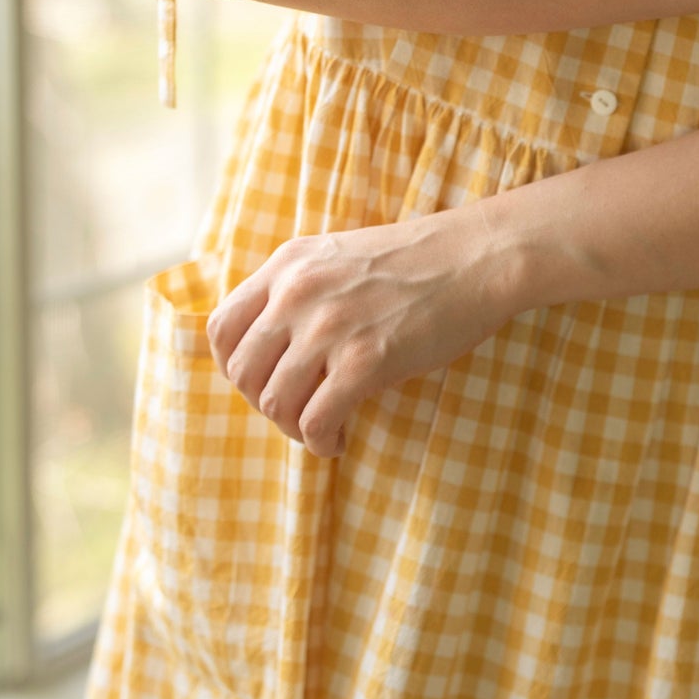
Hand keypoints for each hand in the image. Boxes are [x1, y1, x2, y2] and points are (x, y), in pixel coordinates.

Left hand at [206, 206, 523, 457]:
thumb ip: (299, 290)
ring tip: (320, 429)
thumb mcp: (339, 257)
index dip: (233, 367)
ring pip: (274, 402)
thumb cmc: (417, 264)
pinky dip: (320, 442)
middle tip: (296, 410)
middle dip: (263, 403)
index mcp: (288, 265)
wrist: (477, 259)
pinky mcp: (365, 360)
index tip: (261, 381)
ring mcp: (330, 326)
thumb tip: (270, 346)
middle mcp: (298, 293)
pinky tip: (338, 439)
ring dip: (292, 428)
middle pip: (242, 372)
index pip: (221, 327)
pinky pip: (316, 420)